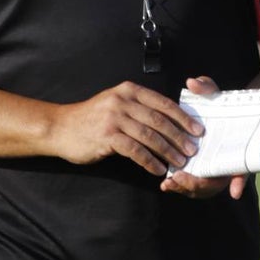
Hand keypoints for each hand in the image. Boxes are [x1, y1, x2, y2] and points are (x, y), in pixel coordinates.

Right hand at [48, 80, 203, 176]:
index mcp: (129, 90)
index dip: (182, 117)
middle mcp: (123, 101)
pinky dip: (149, 161)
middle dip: (179, 136)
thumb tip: (168, 123)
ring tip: (179, 162)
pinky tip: (158, 170)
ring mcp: (114, 118)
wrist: (61, 127)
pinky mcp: (107, 136)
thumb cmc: (92, 118)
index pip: (163, 102)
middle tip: (193, 149)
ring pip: (150, 136)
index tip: (197, 130)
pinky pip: (135, 150)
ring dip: (168, 151)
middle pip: (159, 120)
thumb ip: (137, 108)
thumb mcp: (115, 103)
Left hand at [160, 76, 248, 199]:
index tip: (234, 190)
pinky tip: (165, 184)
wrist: (213, 111)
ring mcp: (211, 169)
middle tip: (180, 178)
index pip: (243, 169)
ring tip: (168, 183)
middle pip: (216, 183)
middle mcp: (226, 162)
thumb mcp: (213, 92)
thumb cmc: (216, 102)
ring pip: (202, 188)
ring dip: (186, 188)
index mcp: (238, 148)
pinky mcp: (197, 170)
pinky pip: (190, 185)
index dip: (240, 181)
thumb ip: (206, 87)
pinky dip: (179, 186)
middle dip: (198, 184)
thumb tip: (192, 83)